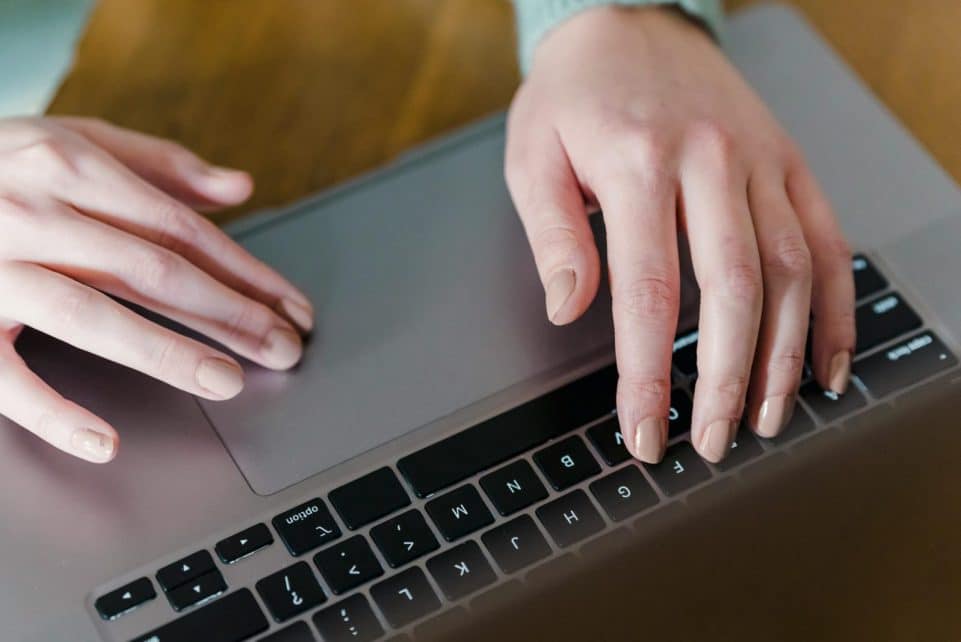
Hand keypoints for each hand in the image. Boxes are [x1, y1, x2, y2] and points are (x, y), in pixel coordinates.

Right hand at [0, 117, 312, 462]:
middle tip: (283, 349)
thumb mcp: (73, 142)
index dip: (246, 272)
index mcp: (70, 168)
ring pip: (91, 315)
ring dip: (166, 352)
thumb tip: (240, 188)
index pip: (181, 229)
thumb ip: (160, 165)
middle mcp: (33, 213)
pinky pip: (3, 375)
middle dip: (229, 314)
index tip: (290, 306)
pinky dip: (52, 410)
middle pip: (152, 270)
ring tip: (227, 382)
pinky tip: (105, 441)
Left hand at [505, 7, 854, 462]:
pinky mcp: (787, 161)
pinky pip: (826, 239)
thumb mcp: (533, 155)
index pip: (646, 292)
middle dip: (724, 379)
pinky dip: (834, 306)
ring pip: (788, 270)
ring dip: (783, 356)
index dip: (647, 374)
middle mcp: (707, 160)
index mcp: (636, 163)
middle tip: (711, 441)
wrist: (627, 22)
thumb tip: (567, 308)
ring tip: (768, 419)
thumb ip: (553, 235)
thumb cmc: (575, 96)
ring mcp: (757, 159)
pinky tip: (825, 361)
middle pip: (731, 289)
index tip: (643, 430)